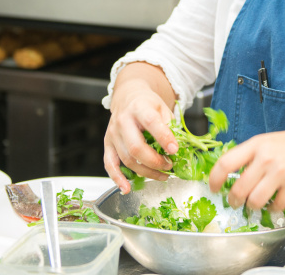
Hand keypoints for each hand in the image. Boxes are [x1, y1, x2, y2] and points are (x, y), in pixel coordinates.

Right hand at [103, 70, 178, 193]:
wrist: (128, 97)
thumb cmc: (147, 104)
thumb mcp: (162, 108)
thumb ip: (169, 126)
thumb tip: (177, 149)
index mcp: (139, 108)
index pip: (151, 123)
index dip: (164, 138)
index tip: (175, 151)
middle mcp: (123, 121)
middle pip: (136, 147)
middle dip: (155, 161)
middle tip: (169, 166)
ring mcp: (113, 133)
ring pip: (127, 159)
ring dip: (146, 172)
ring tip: (162, 175)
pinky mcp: (108, 144)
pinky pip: (110, 164)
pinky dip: (117, 178)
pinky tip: (127, 188)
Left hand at [208, 127, 284, 211]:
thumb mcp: (265, 142)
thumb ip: (248, 156)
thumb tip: (227, 175)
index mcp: (255, 145)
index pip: (225, 163)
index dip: (215, 179)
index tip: (213, 189)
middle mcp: (266, 157)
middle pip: (239, 189)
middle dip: (234, 201)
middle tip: (235, 203)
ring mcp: (281, 171)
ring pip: (255, 201)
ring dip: (253, 207)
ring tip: (255, 204)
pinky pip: (277, 206)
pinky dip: (274, 209)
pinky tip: (275, 203)